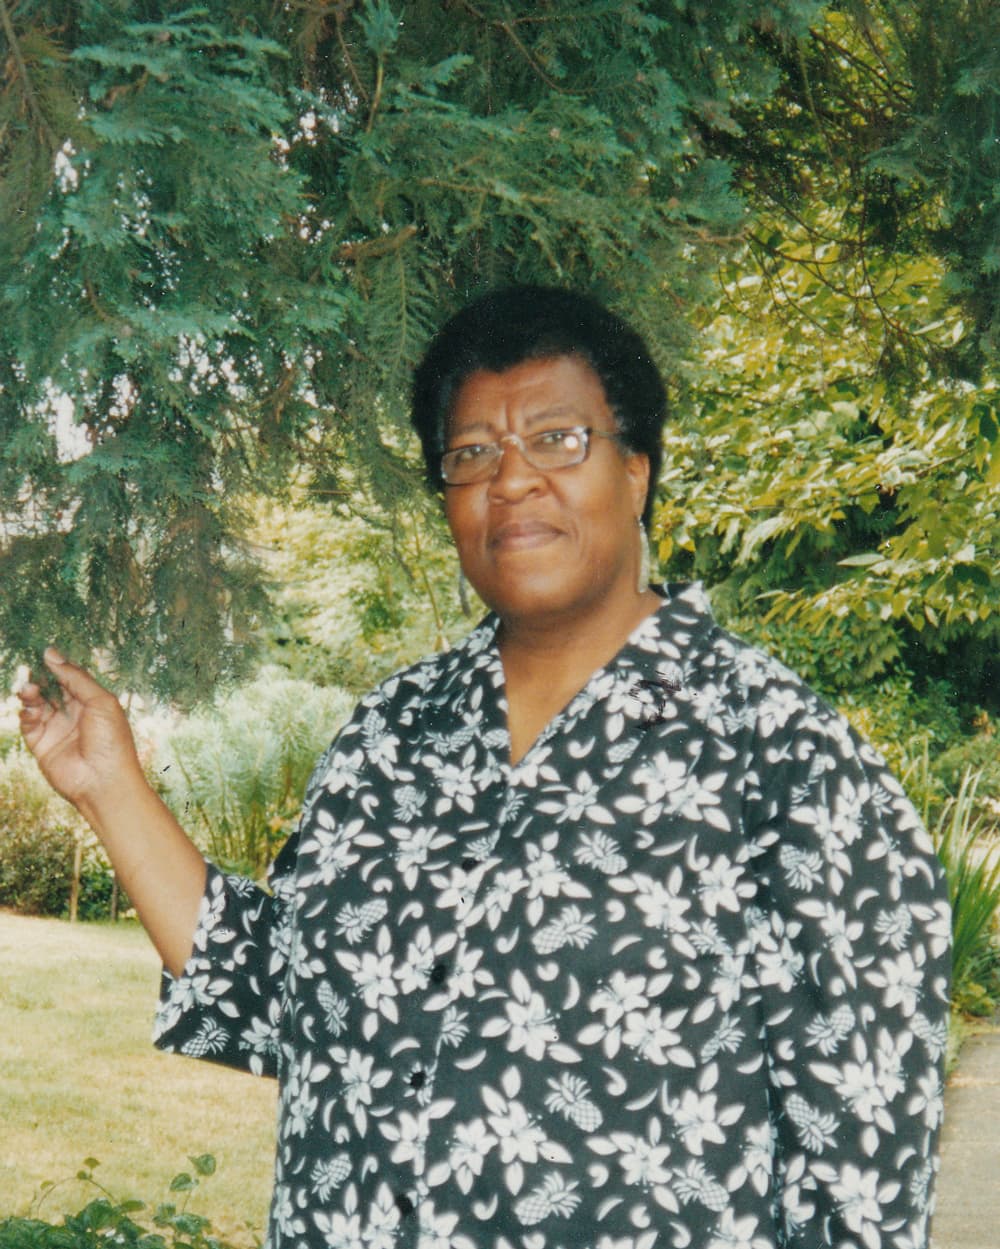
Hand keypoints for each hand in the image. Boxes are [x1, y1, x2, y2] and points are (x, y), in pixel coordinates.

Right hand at [17, 649, 143, 811]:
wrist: (103, 781)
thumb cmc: (111, 740)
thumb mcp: (100, 701)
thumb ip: (75, 677)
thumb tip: (51, 654)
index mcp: (92, 702)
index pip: (71, 678)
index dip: (58, 666)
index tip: (44, 653)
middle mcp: (74, 713)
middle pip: (51, 688)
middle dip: (40, 677)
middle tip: (28, 667)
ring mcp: (57, 728)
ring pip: (37, 703)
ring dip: (30, 693)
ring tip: (29, 689)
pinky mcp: (42, 744)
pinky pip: (28, 723)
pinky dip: (26, 713)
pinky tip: (31, 710)